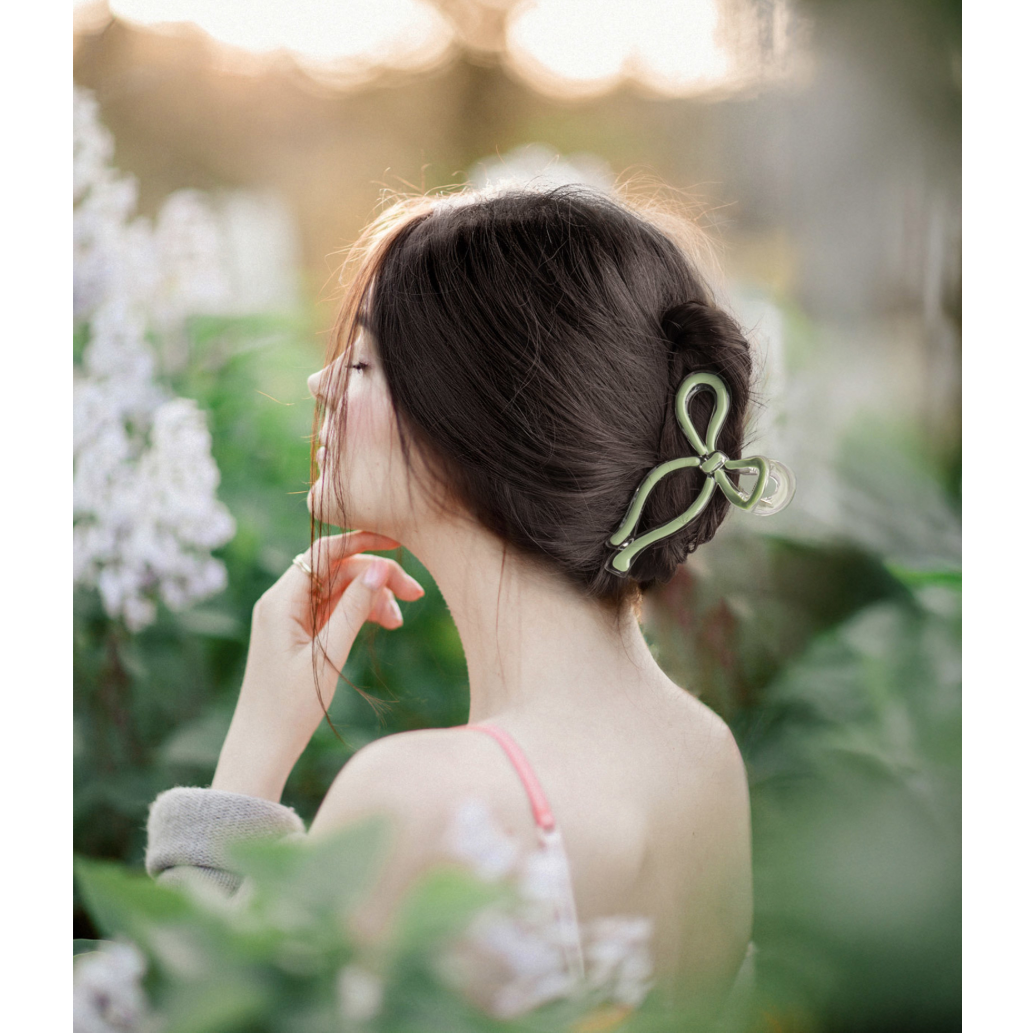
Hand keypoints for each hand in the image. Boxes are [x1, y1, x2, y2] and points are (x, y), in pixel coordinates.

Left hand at [212, 532, 424, 800]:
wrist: (261, 747)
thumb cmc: (290, 708)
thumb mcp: (328, 657)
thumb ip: (353, 609)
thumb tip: (378, 568)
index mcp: (280, 601)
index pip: (324, 552)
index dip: (362, 541)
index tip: (398, 543)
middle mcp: (282, 601)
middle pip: (336, 569)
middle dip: (376, 575)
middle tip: (415, 594)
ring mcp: (290, 616)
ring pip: (339, 588)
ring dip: (372, 596)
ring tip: (398, 621)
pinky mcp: (299, 632)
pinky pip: (334, 608)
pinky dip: (360, 611)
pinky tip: (384, 623)